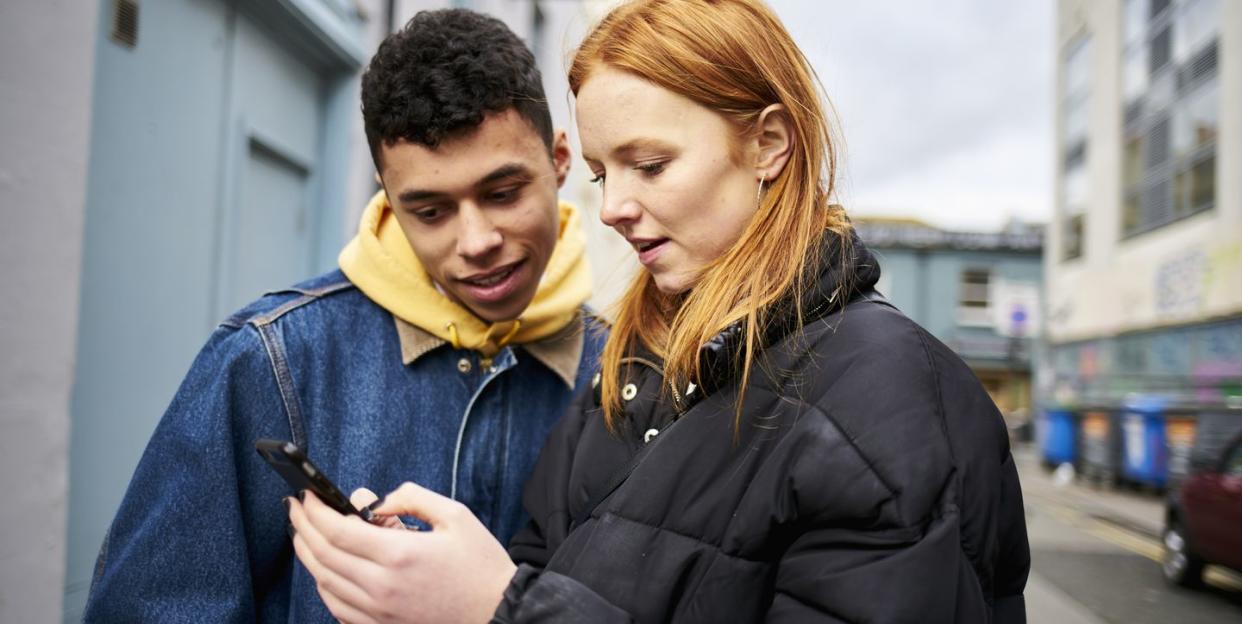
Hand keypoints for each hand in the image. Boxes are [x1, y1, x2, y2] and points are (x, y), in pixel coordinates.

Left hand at [288, 483, 516, 623]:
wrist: (499, 612)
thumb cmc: (480, 565)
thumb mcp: (455, 516)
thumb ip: (412, 498)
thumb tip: (375, 500)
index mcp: (400, 555)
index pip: (338, 530)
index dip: (315, 510)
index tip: (307, 495)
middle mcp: (383, 587)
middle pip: (323, 556)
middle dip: (302, 527)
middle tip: (295, 507)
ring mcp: (379, 612)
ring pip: (325, 583)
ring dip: (308, 555)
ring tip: (304, 533)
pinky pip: (337, 608)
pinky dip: (324, 585)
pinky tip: (325, 569)